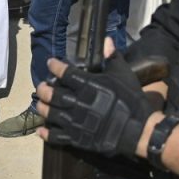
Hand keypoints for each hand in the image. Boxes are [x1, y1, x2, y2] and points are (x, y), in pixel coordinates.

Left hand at [36, 53, 151, 158]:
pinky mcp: (78, 139)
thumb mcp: (124, 75)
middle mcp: (79, 103)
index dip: (55, 66)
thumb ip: (112, 58)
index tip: (50, 63)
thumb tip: (107, 40)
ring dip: (42, 108)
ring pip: (52, 114)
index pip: (66, 73)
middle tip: (41, 86)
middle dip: (44, 89)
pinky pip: (58, 137)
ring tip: (39, 104)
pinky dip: (47, 134)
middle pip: (54, 95)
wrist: (139, 130)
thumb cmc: (132, 101)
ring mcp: (77, 123)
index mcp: (89, 86)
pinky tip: (41, 130)